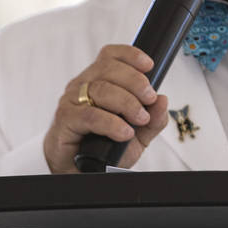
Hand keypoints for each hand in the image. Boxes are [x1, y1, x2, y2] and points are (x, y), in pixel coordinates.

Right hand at [43, 45, 170, 172]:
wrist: (80, 172)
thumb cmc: (104, 149)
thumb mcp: (137, 135)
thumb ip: (153, 119)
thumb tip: (163, 100)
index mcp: (98, 81)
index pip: (110, 56)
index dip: (130, 55)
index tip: (149, 65)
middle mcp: (83, 86)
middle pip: (108, 68)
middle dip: (135, 82)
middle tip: (149, 99)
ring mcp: (71, 101)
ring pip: (101, 89)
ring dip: (127, 103)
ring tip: (140, 119)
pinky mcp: (65, 120)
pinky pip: (90, 115)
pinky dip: (112, 123)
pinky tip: (124, 133)